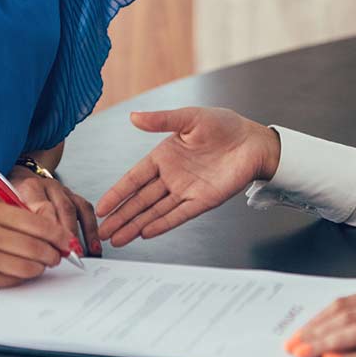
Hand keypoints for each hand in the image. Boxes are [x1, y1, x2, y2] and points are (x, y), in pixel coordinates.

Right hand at [0, 200, 74, 289]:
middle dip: (52, 254)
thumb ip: (20, 218)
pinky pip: (13, 280)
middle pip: (35, 246)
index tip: (66, 241)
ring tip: (39, 265)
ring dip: (40, 268)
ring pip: (27, 266)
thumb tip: (57, 232)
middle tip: (56, 257)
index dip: (58, 235)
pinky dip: (23, 278)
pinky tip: (21, 272)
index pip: (37, 223)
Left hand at [11, 169, 100, 255]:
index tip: (48, 247)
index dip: (47, 229)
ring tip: (78, 253)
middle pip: (62, 208)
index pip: (43, 207)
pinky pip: (86, 211)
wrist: (20, 182)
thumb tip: (19, 247)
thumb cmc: (10, 200)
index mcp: (29, 188)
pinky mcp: (74, 196)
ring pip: (75, 210)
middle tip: (63, 255)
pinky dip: (91, 230)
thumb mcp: (3, 209)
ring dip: (78, 234)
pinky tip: (92, 246)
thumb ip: (11, 223)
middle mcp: (48, 186)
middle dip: (65, 235)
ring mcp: (63, 190)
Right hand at [94, 107, 280, 246]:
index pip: (134, 178)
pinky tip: (146, 233)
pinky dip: (162, 224)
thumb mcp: (189, 118)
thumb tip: (134, 117)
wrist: (254, 141)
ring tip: (118, 240)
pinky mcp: (203, 201)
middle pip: (140, 200)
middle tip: (102, 232)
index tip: (101, 207)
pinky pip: (179, 215)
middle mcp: (172, 176)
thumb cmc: (224, 125)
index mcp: (164, 156)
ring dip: (136, 225)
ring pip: (155, 211)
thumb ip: (161, 120)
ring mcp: (186, 190)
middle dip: (121, 216)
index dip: (117, 193)